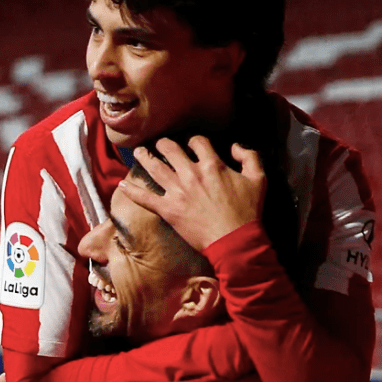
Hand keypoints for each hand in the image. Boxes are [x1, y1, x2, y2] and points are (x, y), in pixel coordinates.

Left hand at [120, 136, 265, 251]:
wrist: (234, 240)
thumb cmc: (248, 211)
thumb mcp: (259, 179)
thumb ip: (249, 156)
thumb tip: (234, 146)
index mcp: (212, 165)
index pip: (197, 142)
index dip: (193, 141)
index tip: (191, 145)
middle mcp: (191, 174)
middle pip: (170, 149)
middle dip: (163, 144)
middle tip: (159, 145)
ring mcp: (177, 192)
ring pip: (154, 167)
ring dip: (144, 157)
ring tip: (138, 152)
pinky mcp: (167, 209)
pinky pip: (145, 198)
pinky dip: (131, 190)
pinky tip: (122, 184)